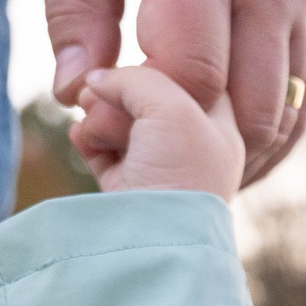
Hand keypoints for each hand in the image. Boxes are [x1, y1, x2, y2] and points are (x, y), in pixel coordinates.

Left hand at [35, 0, 305, 187]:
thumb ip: (72, 9)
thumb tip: (77, 97)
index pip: (192, 74)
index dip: (147, 115)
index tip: (103, 112)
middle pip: (244, 109)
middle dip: (188, 145)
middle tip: (133, 142)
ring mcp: (299, 1)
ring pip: (281, 117)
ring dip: (229, 150)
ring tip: (171, 146)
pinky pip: (303, 101)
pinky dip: (265, 138)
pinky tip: (220, 150)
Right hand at [70, 66, 244, 198]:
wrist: (155, 241)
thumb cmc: (180, 172)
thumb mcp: (172, 105)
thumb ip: (137, 77)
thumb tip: (99, 80)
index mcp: (222, 126)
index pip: (193, 74)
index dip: (159, 64)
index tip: (138, 66)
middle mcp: (193, 146)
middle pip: (149, 96)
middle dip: (120, 93)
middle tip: (99, 98)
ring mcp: (159, 167)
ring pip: (123, 120)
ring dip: (101, 116)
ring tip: (93, 124)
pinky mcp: (126, 187)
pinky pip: (101, 148)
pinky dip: (88, 139)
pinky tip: (82, 138)